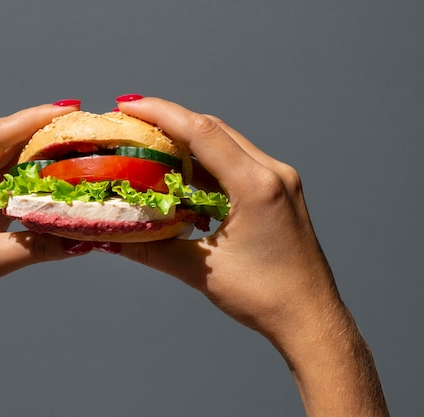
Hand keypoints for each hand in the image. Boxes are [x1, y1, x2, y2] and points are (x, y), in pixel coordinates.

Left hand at [0, 102, 91, 415]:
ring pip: (10, 171)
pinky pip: (12, 196)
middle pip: (4, 148)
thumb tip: (82, 239)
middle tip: (79, 127)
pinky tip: (57, 188)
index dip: (31, 120)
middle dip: (41, 135)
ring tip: (74, 151)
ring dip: (40, 162)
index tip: (66, 110)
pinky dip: (35, 191)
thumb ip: (36, 247)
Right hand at [114, 97, 388, 415]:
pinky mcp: (279, 191)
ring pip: (227, 143)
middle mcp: (273, 174)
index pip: (203, 132)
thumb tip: (112, 239)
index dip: (163, 113)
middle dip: (172, 121)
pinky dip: (208, 162)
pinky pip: (238, 162)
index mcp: (257, 186)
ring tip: (153, 145)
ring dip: (190, 141)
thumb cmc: (266, 297)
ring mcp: (280, 180)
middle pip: (215, 129)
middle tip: (135, 122)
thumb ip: (153, 250)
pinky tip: (184, 173)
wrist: (310, 318)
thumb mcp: (202, 272)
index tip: (130, 105)